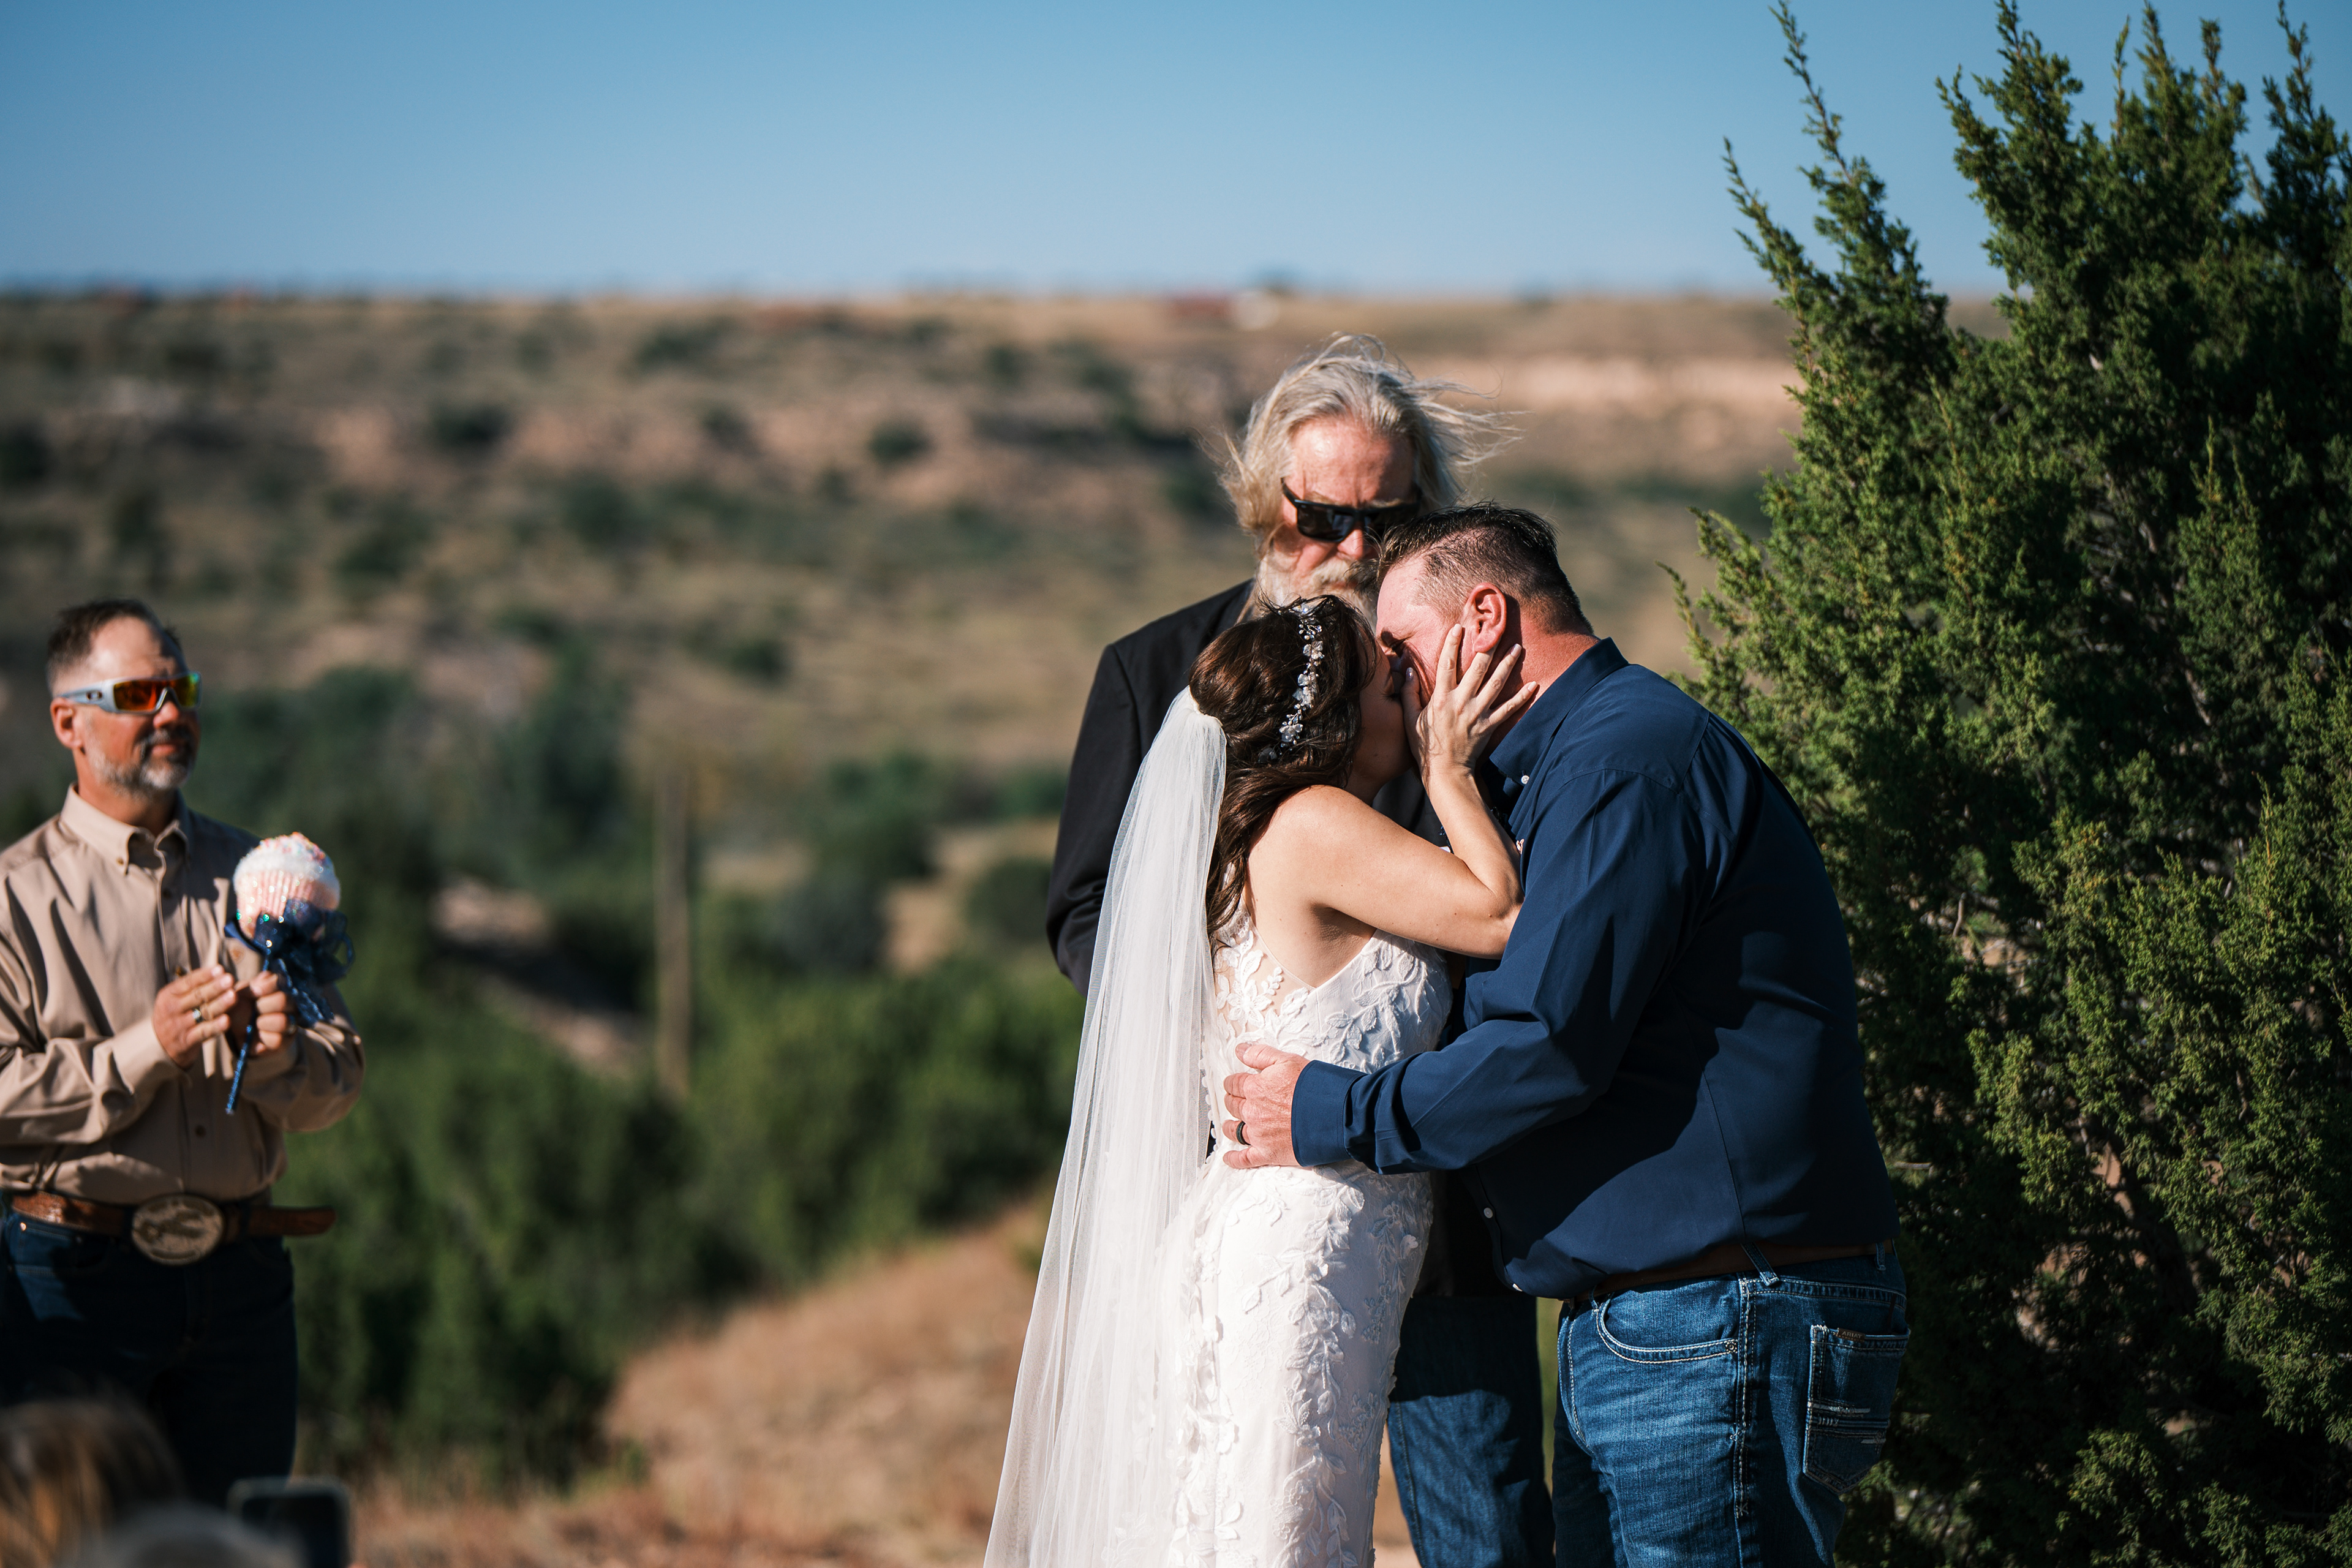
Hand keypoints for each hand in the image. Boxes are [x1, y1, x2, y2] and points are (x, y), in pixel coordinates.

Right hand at [152, 966, 238, 1070]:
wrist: (158, 1045)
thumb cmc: (175, 1014)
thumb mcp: (176, 999)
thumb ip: (193, 987)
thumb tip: (219, 971)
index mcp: (169, 995)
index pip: (188, 982)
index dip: (204, 975)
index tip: (220, 969)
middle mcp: (172, 1009)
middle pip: (196, 996)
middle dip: (214, 987)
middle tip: (230, 979)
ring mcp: (178, 1026)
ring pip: (202, 1013)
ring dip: (219, 1004)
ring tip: (233, 996)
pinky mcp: (186, 1042)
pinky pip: (203, 1033)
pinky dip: (215, 1027)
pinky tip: (227, 1021)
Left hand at [227, 969, 293, 1057]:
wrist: (235, 1031)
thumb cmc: (238, 1008)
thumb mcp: (238, 995)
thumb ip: (248, 986)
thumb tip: (264, 977)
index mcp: (279, 989)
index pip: (280, 982)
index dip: (265, 987)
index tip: (252, 992)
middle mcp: (290, 1005)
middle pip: (284, 1000)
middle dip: (263, 1006)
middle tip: (253, 1009)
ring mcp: (289, 1023)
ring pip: (284, 1021)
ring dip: (264, 1022)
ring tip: (255, 1023)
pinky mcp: (284, 1042)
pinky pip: (278, 1040)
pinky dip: (263, 1037)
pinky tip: (257, 1035)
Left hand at [1220, 1041, 1307, 1168]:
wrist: (1335, 1114)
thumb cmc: (1315, 1086)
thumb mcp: (1287, 1060)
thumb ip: (1260, 1054)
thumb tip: (1239, 1050)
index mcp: (1255, 1088)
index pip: (1235, 1083)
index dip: (1233, 1082)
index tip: (1233, 1084)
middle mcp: (1253, 1112)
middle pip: (1233, 1105)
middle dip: (1233, 1101)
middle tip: (1234, 1100)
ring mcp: (1259, 1134)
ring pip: (1235, 1130)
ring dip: (1230, 1126)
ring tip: (1230, 1124)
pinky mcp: (1268, 1153)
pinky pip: (1245, 1159)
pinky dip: (1235, 1159)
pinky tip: (1228, 1157)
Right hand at [1404, 625, 1536, 776]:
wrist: (1444, 771)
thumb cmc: (1424, 746)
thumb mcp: (1409, 720)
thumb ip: (1409, 694)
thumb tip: (1409, 670)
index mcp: (1440, 699)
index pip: (1447, 665)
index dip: (1452, 644)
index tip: (1459, 627)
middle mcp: (1461, 702)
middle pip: (1477, 669)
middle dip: (1487, 646)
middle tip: (1496, 628)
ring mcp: (1477, 714)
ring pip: (1496, 684)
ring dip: (1508, 664)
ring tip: (1518, 648)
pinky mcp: (1489, 726)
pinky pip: (1508, 709)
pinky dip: (1522, 697)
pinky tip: (1534, 685)